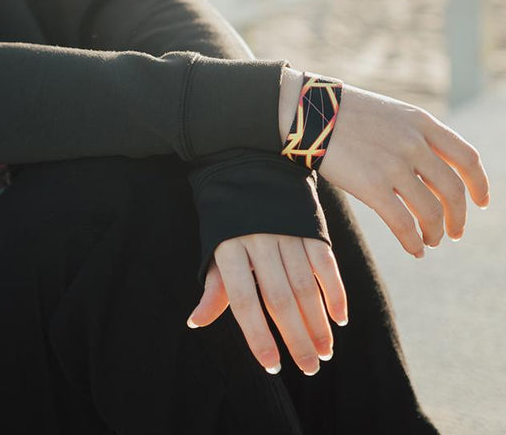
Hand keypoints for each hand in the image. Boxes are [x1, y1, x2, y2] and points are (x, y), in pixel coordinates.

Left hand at [187, 233, 347, 375]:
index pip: (244, 302)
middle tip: (310, 368)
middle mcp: (258, 241)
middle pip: (280, 299)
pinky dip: (334, 292)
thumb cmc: (229, 220)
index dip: (258, 337)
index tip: (272, 366)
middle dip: (297, 338)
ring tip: (324, 351)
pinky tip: (339, 318)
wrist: (249, 167)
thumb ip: (215, 289)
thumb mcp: (216, 249)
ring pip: (305, 286)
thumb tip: (196, 323)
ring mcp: (286, 231)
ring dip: (318, 322)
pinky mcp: (309, 225)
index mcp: (229, 249)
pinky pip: (325, 263)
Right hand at [298, 77, 490, 256]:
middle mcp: (413, 143)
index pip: (467, 158)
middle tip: (455, 232)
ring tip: (431, 241)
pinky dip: (413, 241)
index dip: (480, 185)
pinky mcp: (371, 185)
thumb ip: (412, 136)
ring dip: (435, 232)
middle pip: (452, 190)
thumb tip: (430, 172)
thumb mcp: (388, 114)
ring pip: (430, 211)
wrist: (307, 111)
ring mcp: (393, 165)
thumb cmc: (342, 113)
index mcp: (421, 123)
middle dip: (458, 217)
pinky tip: (414, 249)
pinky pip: (403, 223)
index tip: (481, 202)